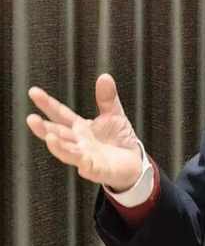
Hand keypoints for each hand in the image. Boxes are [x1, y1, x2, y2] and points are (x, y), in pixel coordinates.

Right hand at [26, 74, 142, 192]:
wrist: (133, 162)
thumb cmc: (119, 139)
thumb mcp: (114, 114)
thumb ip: (107, 97)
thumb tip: (104, 76)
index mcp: (80, 127)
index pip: (60, 114)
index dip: (47, 104)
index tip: (34, 92)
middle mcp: (79, 142)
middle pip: (58, 133)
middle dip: (44, 128)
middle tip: (31, 118)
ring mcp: (85, 156)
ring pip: (68, 151)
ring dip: (57, 146)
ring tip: (49, 137)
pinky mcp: (96, 169)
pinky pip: (88, 166)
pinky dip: (82, 162)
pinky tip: (79, 158)